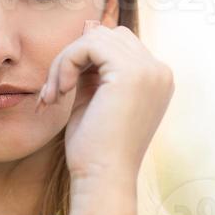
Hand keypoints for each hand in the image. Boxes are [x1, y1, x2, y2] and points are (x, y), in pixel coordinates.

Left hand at [33, 18, 174, 183]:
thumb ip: (93, 71)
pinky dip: (66, 63)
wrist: (102, 179)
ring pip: (96, 37)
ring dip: (65, 61)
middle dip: (74, 57)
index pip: (118, 46)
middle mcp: (160, 72)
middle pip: (109, 36)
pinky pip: (88, 45)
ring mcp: (150, 70)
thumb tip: (82, 37)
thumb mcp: (95, 100)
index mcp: (156, 80)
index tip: (61, 91)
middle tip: (54, 92)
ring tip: (55, 93)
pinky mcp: (131, 72)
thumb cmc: (94, 150)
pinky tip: (61, 92)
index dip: (84, 61)